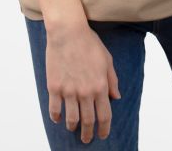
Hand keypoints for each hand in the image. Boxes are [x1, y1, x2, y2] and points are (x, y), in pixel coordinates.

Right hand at [45, 22, 121, 142]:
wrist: (68, 32)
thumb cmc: (89, 43)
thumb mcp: (107, 59)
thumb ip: (112, 80)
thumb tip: (116, 97)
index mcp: (100, 86)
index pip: (104, 116)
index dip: (104, 129)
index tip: (102, 135)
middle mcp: (85, 92)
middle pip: (88, 121)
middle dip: (88, 134)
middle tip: (87, 139)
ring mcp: (69, 91)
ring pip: (71, 119)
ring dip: (73, 127)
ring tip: (73, 128)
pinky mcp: (54, 87)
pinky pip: (55, 110)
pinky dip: (56, 117)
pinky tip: (58, 118)